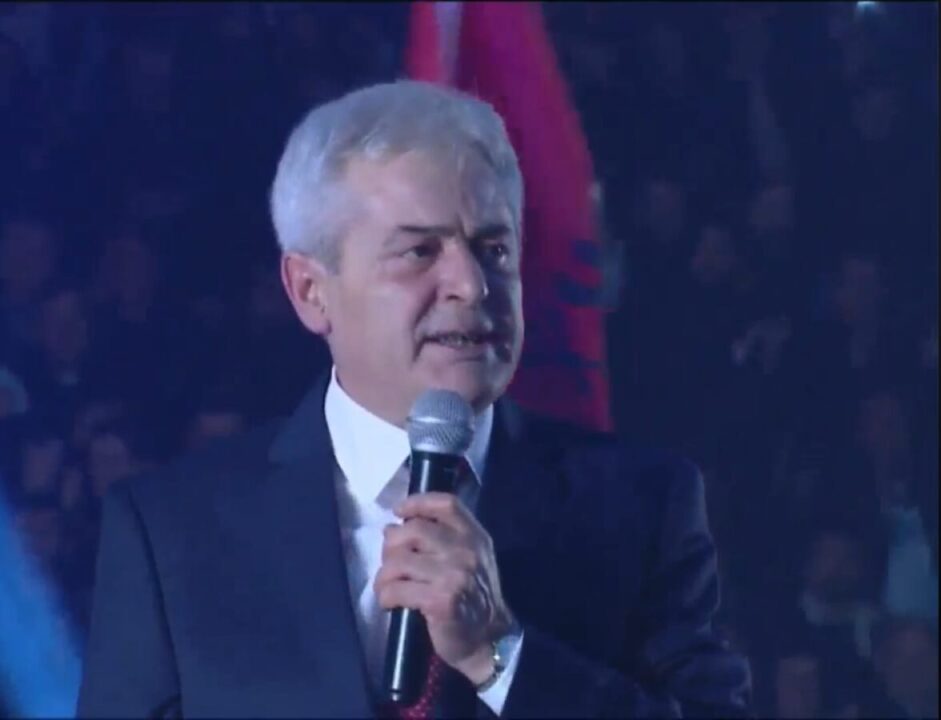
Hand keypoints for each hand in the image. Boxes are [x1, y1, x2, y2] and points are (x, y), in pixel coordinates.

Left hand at [374, 492, 514, 685]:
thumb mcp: (471, 558)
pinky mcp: (439, 600)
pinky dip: (386, 595)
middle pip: (414, 530)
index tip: (398, 511)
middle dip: (391, 544)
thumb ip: (443, 538)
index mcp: (474, 536)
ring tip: (385, 586)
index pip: (446, 504)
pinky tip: (389, 602)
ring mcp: (453, 575)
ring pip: (399, 561)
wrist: (489, 639)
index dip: (418, 502)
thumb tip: (393, 527)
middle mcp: (465, 551)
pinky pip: (397, 589)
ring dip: (384, 575)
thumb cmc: (473, 597)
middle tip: (389, 561)